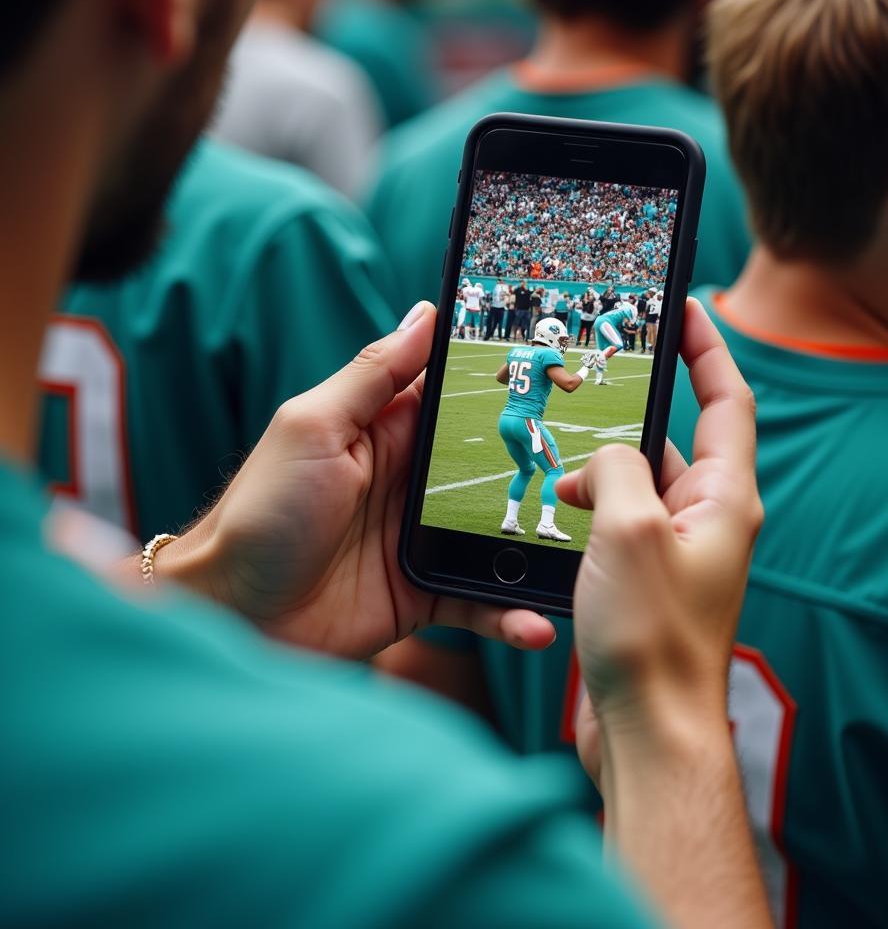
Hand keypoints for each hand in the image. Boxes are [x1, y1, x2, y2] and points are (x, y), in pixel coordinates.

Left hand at [160, 303, 555, 660]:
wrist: (234, 617)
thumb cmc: (262, 512)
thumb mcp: (315, 427)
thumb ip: (372, 375)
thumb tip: (424, 312)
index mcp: (386, 431)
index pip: (455, 396)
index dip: (505, 384)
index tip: (560, 373)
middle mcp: (410, 482)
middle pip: (492, 465)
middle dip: (544, 465)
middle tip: (603, 470)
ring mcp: (420, 539)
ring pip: (497, 534)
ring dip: (537, 544)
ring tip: (584, 557)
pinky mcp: (423, 592)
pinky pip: (479, 600)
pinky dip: (509, 613)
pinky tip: (536, 625)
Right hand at [557, 298, 761, 781]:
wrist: (647, 731)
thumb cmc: (650, 636)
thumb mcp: (628, 529)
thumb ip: (615, 469)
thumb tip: (601, 460)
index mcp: (724, 497)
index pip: (727, 400)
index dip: (709, 347)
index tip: (686, 306)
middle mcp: (708, 517)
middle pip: (674, 438)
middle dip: (634, 411)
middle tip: (592, 381)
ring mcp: (676, 549)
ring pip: (637, 481)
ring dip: (599, 468)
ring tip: (560, 463)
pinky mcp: (646, 577)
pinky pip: (618, 519)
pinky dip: (589, 506)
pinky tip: (555, 512)